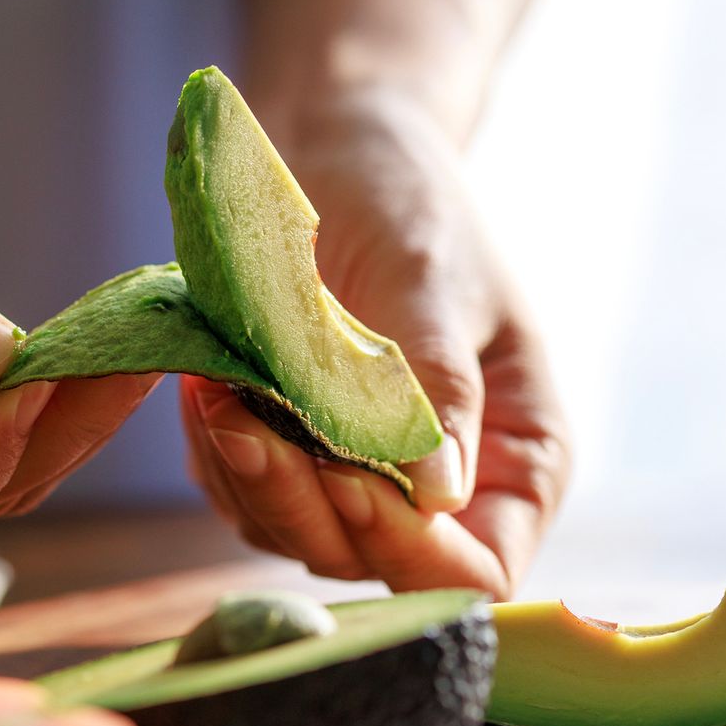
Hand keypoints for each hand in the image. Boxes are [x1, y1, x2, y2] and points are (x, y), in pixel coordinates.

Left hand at [180, 92, 569, 597]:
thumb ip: (438, 387)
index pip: (479, 570)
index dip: (415, 554)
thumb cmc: (413, 203)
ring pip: (302, 541)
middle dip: (310, 509)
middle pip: (378, 570)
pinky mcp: (293, 463)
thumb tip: (440, 494)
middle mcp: (443, 493)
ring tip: (218, 396)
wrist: (343, 155)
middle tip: (250, 427)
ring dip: (253, 482)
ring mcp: (365, 484)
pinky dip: (225, 459)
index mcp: (517, 458)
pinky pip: (250, 501)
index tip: (352, 482)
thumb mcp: (434, 282)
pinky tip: (207, 392)